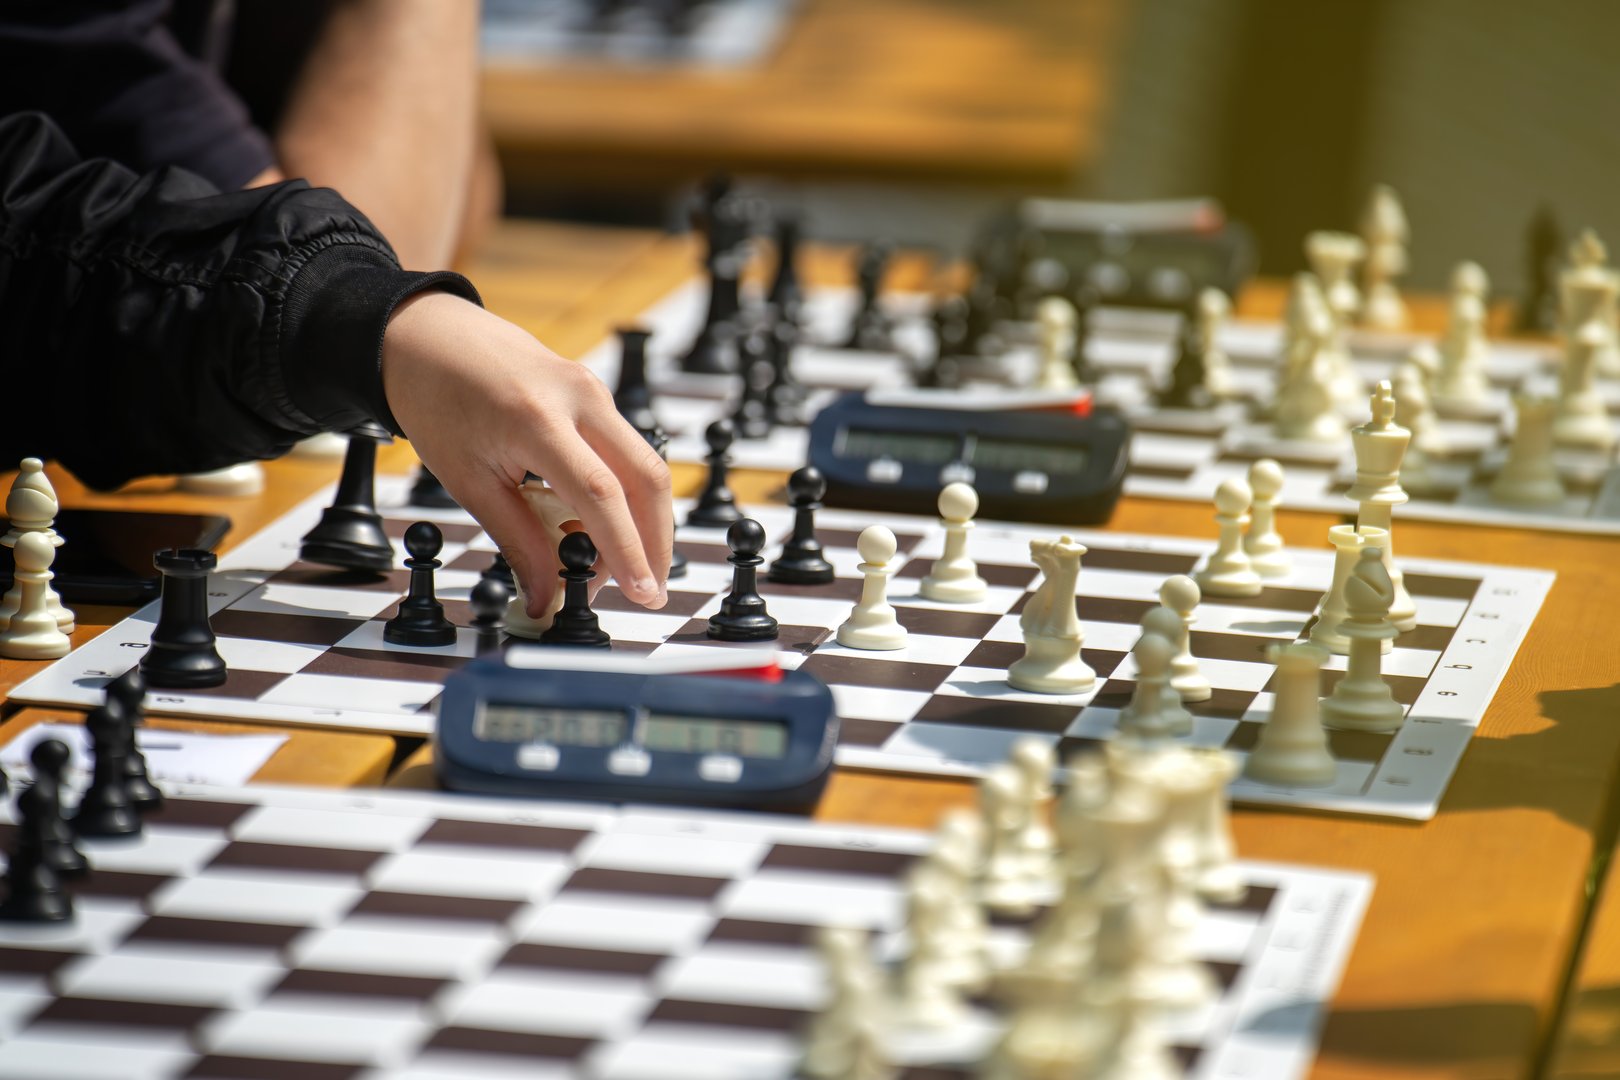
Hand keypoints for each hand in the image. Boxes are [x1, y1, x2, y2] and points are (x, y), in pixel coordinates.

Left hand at [381, 292, 671, 616]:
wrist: (427, 336)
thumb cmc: (437, 398)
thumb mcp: (468, 480)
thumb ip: (517, 541)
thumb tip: (545, 597)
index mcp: (537, 417)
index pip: (602, 494)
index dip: (627, 549)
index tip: (641, 593)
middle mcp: (579, 397)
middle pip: (646, 478)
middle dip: (656, 542)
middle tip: (647, 592)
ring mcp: (593, 390)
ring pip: (642, 466)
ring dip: (640, 522)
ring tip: (614, 569)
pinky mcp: (595, 393)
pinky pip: (624, 451)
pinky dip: (623, 496)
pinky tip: (600, 528)